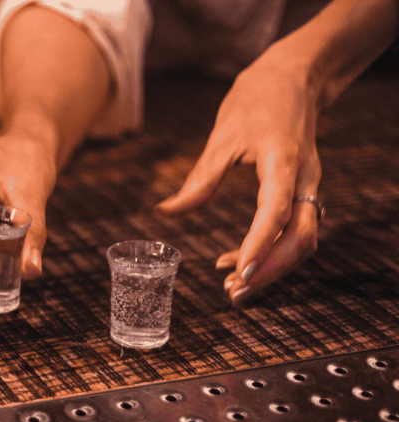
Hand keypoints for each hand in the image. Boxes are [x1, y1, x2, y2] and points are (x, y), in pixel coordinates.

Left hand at [156, 53, 321, 305]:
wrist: (294, 78)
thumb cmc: (256, 100)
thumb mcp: (222, 136)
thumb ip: (200, 179)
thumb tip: (166, 212)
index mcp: (283, 161)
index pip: (276, 212)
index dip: (260, 245)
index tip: (240, 271)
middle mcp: (305, 179)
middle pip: (300, 238)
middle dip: (270, 270)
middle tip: (234, 291)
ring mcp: (309, 187)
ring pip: (303, 240)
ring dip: (273, 268)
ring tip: (234, 286)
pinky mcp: (303, 192)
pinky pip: (296, 231)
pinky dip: (272, 253)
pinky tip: (239, 263)